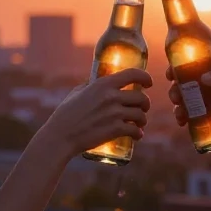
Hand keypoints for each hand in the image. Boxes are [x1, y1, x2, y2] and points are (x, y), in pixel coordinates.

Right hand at [37, 69, 151, 160]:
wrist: (61, 136)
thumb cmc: (66, 114)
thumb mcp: (77, 93)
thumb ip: (90, 85)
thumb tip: (98, 79)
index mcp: (103, 84)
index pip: (133, 74)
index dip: (145, 77)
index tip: (149, 82)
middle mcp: (111, 96)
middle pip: (141, 97)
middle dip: (145, 104)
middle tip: (142, 108)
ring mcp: (114, 113)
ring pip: (140, 115)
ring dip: (142, 120)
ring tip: (139, 124)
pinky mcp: (115, 130)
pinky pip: (135, 130)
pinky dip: (138, 134)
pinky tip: (137, 135)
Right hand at [165, 55, 210, 131]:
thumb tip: (203, 79)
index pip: (195, 63)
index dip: (179, 67)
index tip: (170, 74)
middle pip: (188, 83)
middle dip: (177, 90)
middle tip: (176, 98)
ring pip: (189, 99)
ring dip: (179, 105)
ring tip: (179, 114)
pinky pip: (196, 113)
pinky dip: (187, 117)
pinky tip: (183, 123)